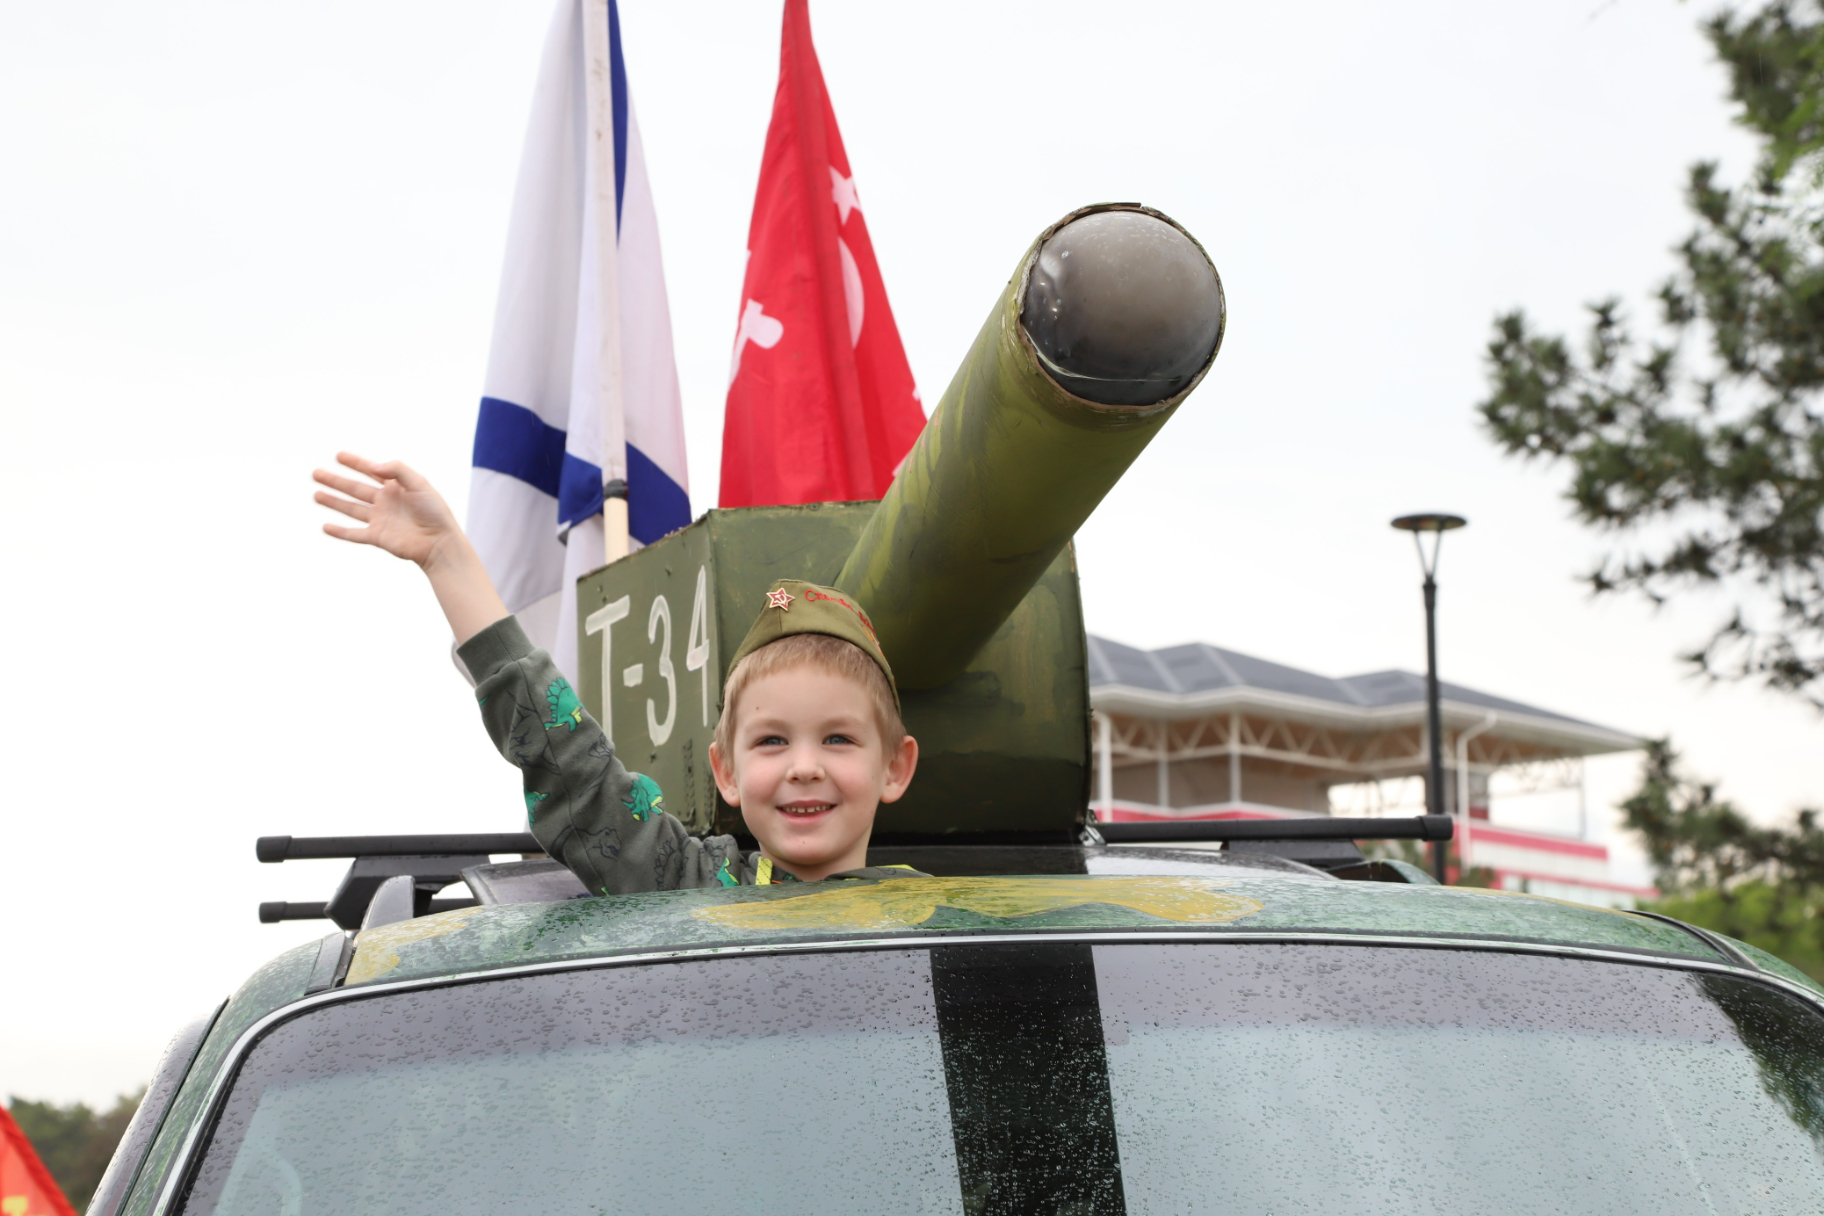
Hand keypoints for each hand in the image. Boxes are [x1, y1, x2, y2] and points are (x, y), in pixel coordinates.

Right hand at [313, 452, 459, 567]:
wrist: (439, 542)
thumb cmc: (435, 512)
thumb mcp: (420, 484)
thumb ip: (397, 470)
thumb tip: (374, 466)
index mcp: (396, 487)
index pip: (370, 471)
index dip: (355, 463)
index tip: (338, 455)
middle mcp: (385, 502)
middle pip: (355, 489)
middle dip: (336, 481)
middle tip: (316, 473)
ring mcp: (380, 520)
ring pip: (351, 509)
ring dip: (334, 502)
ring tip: (316, 495)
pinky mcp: (378, 537)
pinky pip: (355, 534)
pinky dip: (340, 532)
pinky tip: (326, 527)